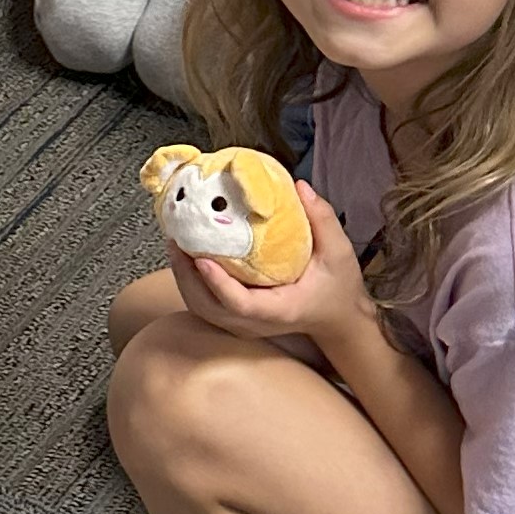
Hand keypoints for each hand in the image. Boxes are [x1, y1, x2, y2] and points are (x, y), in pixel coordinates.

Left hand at [173, 186, 370, 348]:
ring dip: (183, 279)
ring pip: (201, 310)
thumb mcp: (339, 253)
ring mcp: (244, 327)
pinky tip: (186, 257)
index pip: (240, 303)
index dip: (216, 282)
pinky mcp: (237, 322)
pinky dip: (190, 284)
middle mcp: (256, 324)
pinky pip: (205, 307)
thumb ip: (323, 219)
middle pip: (209, 308)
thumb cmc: (338, 289)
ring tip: (175, 245)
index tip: (200, 256)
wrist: (338, 321)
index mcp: (280, 309)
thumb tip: (299, 186)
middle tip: (176, 240)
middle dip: (186, 276)